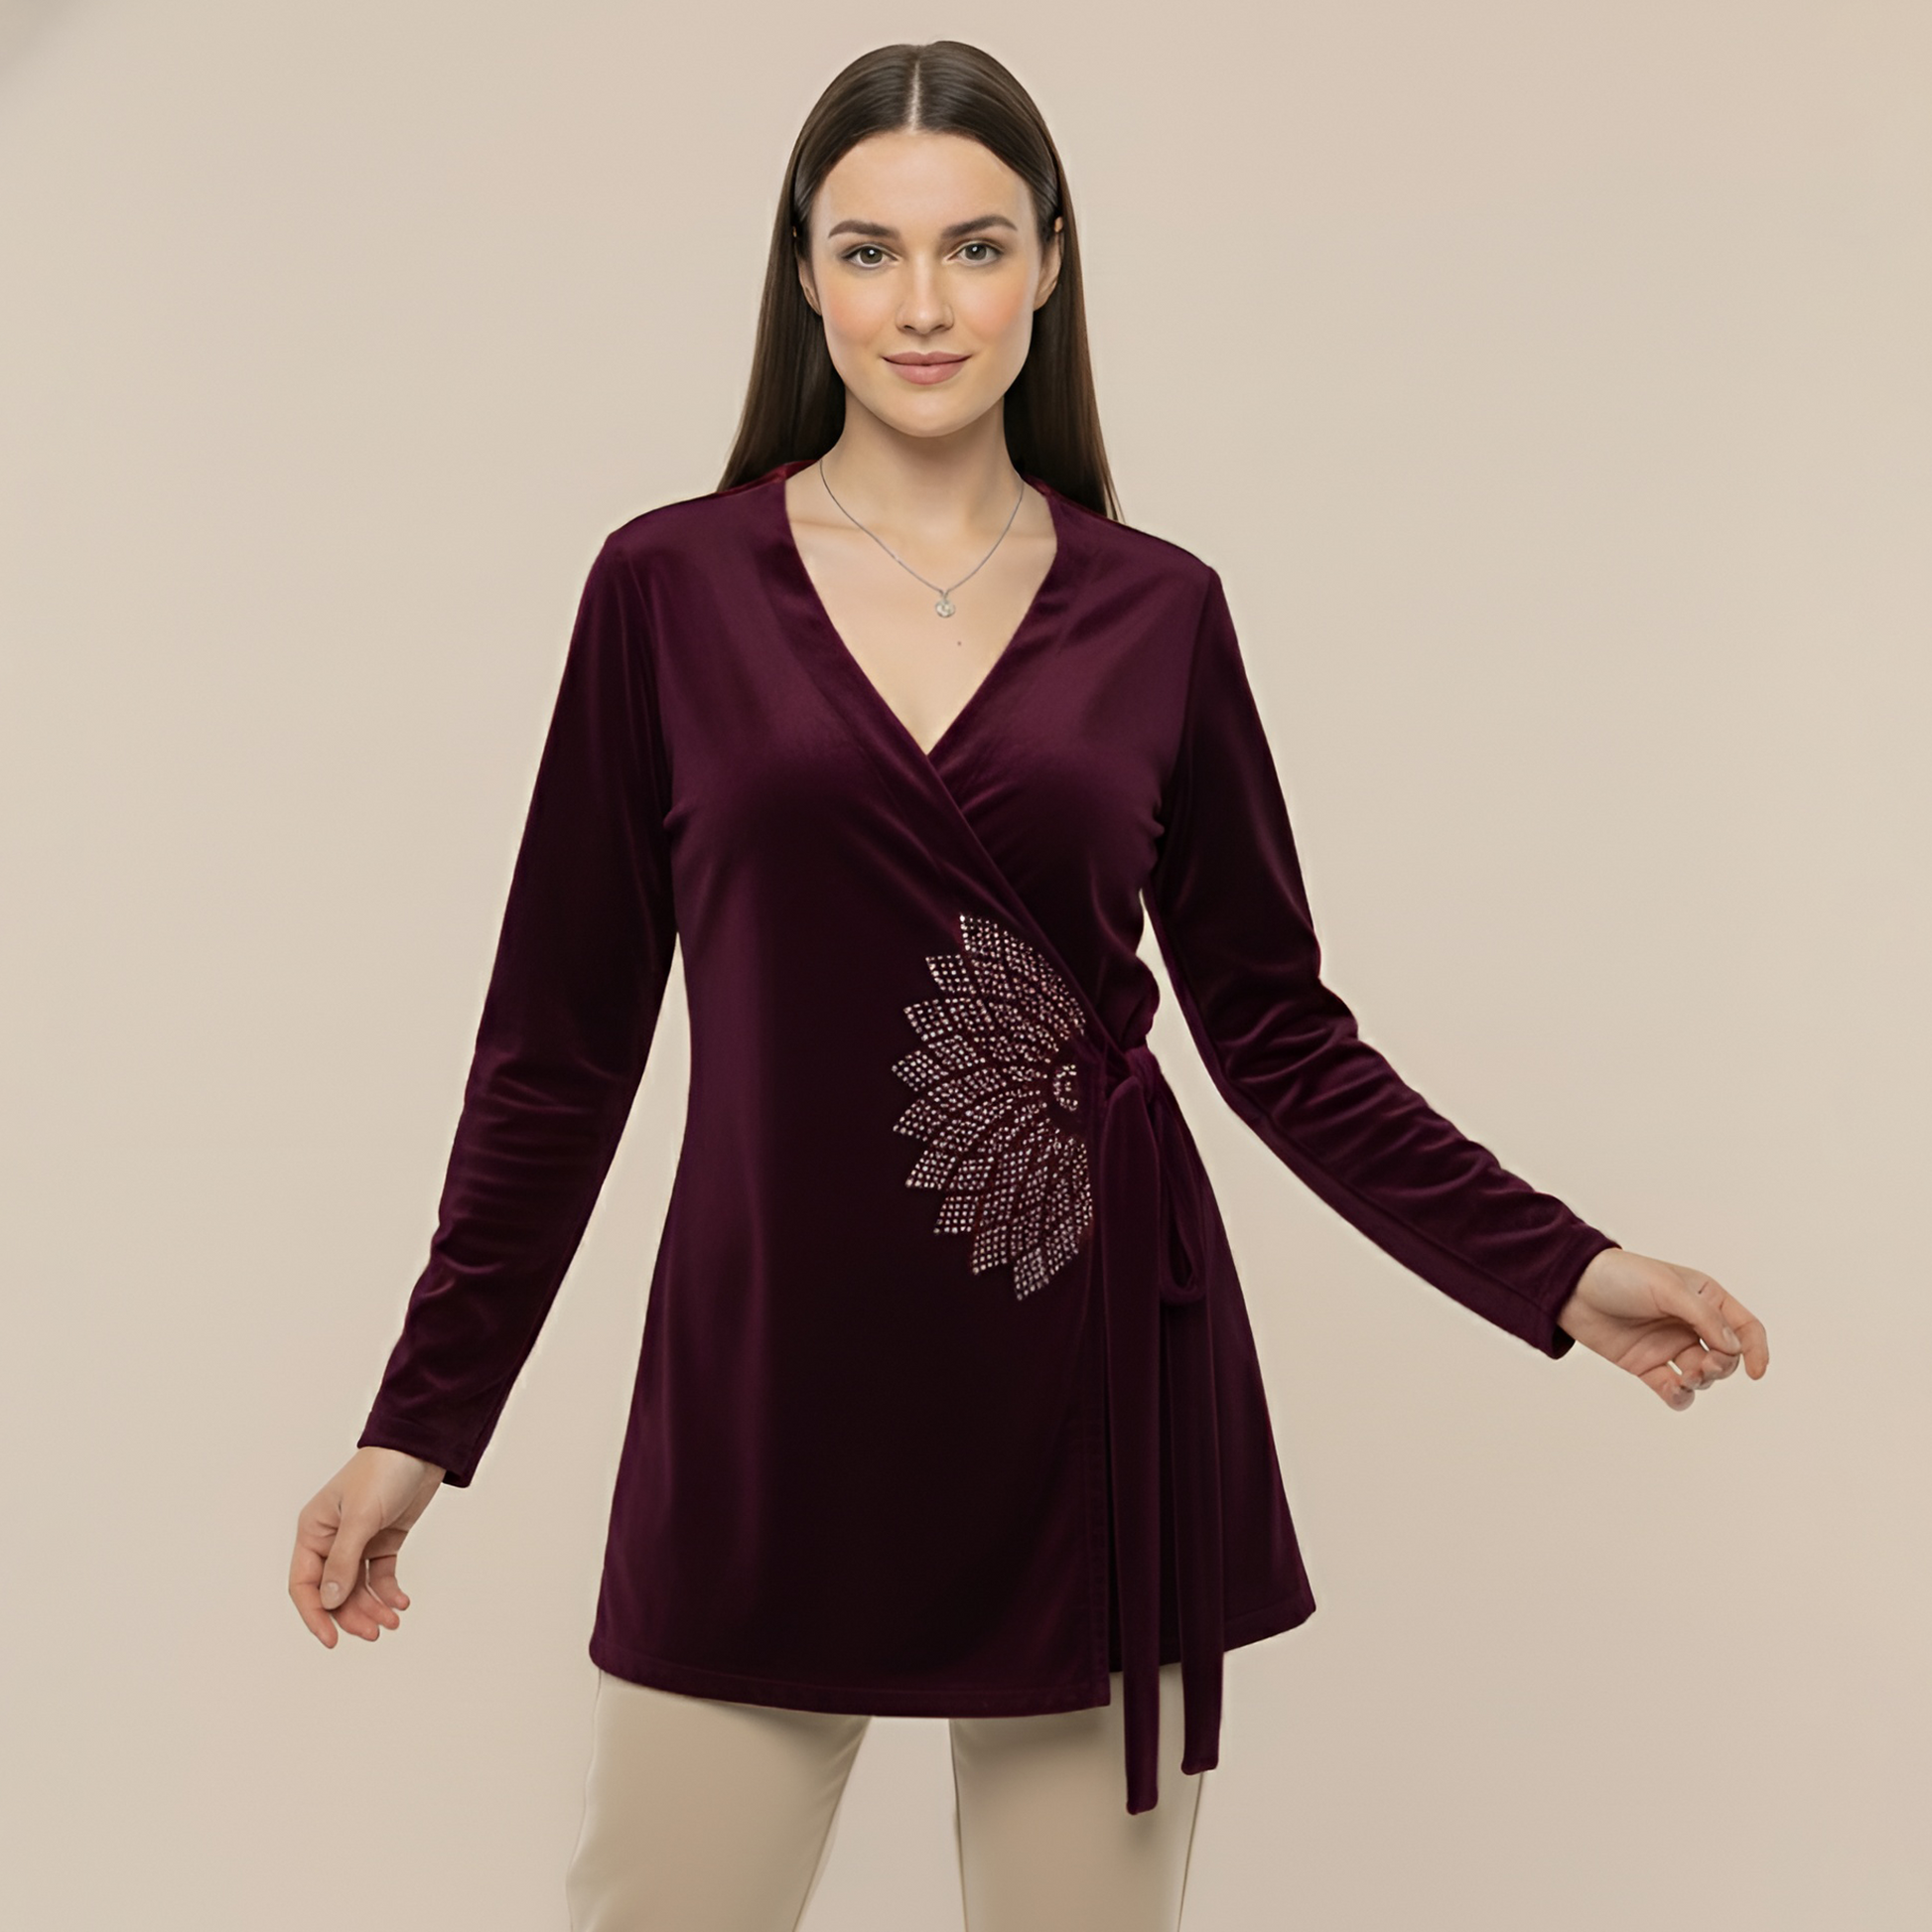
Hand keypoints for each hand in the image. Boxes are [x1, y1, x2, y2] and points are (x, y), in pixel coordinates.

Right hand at [289, 1445, 446, 1646]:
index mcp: (314, 1531)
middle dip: (351, 1615)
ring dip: (372, 1607)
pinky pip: (380, 1576)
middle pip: (333, 1592)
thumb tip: (328, 1602)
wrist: (422, 1448)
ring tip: (393, 1621)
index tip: (331, 1639)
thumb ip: (344, 1560)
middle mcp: (332, 1539)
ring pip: (357, 1588)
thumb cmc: (383, 1471)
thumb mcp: (361, 1517)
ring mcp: (359, 1542)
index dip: (314, 1615)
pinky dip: (389, 1592)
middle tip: (374, 1633)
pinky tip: (401, 1603)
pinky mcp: (384, 1541)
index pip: (304, 1584)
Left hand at [1556, 1248, 1769, 1410]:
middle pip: (1727, 1357)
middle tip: (1703, 1366)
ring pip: (1703, 1377)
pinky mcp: (1647, 1365)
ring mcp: (1669, 1346)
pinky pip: (1674, 1390)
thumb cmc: (1621, 1276)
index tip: (1757, 1372)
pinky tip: (1673, 1390)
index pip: (1744, 1327)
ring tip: (1684, 1376)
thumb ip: (1703, 1317)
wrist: (1571, 1288)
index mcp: (1705, 1298)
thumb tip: (1734, 1348)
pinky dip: (1680, 1396)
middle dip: (1723, 1367)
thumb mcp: (1667, 1288)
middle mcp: (1691, 1324)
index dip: (1757, 1350)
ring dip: (1702, 1382)